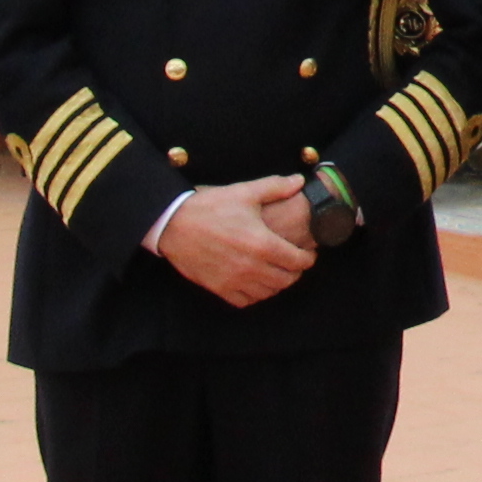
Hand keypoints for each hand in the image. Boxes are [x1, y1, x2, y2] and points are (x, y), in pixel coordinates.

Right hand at [158, 174, 319, 305]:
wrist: (173, 223)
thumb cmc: (210, 206)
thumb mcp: (245, 192)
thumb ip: (276, 187)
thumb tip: (299, 181)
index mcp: (262, 244)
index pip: (297, 261)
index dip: (308, 259)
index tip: (308, 253)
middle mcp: (251, 267)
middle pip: (286, 280)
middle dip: (295, 272)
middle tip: (295, 262)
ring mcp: (234, 280)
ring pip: (268, 292)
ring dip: (277, 284)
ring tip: (277, 271)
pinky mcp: (219, 288)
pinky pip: (245, 300)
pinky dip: (255, 294)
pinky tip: (255, 282)